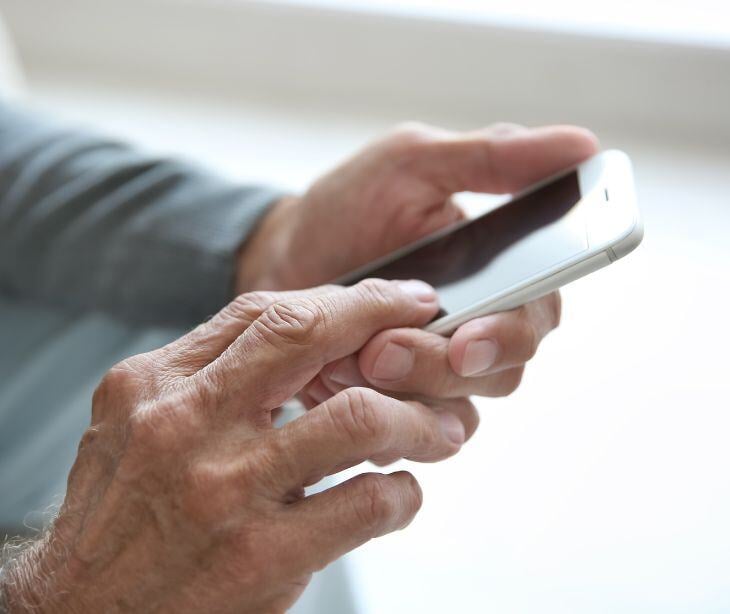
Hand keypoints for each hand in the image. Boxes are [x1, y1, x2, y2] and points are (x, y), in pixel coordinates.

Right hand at [2, 280, 476, 613]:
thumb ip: (208, 375)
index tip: (389, 298)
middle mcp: (185, 424)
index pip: (265, 311)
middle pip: (308, 336)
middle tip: (429, 330)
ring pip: (356, 418)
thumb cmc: (119, 513)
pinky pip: (366, 505)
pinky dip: (403, 494)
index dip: (344, 299)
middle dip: (385, 321)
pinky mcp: (259, 557)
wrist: (81, 613)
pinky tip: (400, 494)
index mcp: (156, 383)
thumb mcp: (136, 422)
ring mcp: (223, 489)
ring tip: (440, 428)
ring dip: (417, 419)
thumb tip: (306, 337)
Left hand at [240, 122, 596, 402]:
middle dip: (441, 366)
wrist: (281, 257)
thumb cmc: (349, 206)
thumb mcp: (412, 164)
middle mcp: (479, 327)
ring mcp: (439, 370)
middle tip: (383, 349)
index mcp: (500, 272)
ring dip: (406, 391)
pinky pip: (414, 434)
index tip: (469, 339)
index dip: (513, 333)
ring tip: (348, 360)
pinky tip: (335, 381)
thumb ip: (493, 157)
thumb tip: (585, 144)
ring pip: (460, 410)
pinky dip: (379, 416)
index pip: (539, 313)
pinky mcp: (402, 402)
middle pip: (501, 372)